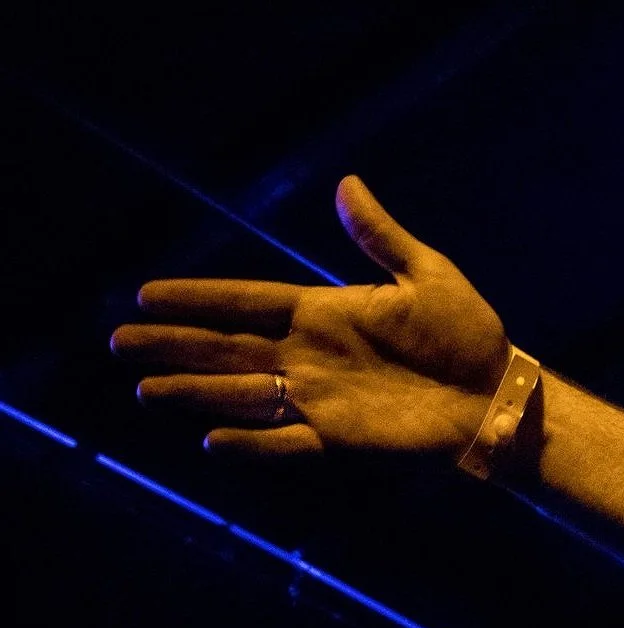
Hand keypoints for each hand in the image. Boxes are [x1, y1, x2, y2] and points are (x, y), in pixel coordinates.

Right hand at [111, 177, 509, 459]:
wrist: (498, 392)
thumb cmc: (468, 334)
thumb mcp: (427, 275)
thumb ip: (380, 237)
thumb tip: (346, 183)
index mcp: (324, 312)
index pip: (247, 302)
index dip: (198, 298)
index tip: (147, 294)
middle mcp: (311, 355)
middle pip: (227, 348)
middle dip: (175, 346)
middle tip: (120, 343)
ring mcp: (322, 398)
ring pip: (243, 394)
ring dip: (196, 393)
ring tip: (147, 391)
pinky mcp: (342, 437)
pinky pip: (287, 442)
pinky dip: (253, 443)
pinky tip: (213, 441)